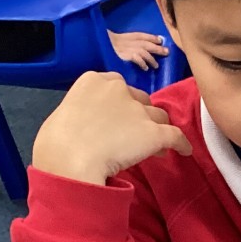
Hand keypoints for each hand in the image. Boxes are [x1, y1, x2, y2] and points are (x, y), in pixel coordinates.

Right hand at [31, 71, 192, 184]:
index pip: (117, 87)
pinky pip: (175, 136)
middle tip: (134, 136)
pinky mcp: (154, 133)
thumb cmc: (56, 144)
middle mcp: (119, 89)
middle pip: (140, 100)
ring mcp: (138, 110)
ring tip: (154, 148)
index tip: (120, 119)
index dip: (121, 105)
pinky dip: (181, 144)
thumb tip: (91, 128)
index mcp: (93, 80)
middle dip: (139, 116)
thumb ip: (84, 114)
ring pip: (158, 117)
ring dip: (156, 129)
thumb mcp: (65, 117)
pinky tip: (184, 151)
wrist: (69, 160)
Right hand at [108, 31, 169, 69]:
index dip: (151, 37)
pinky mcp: (124, 55)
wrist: (97, 46)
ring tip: (156, 66)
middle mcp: (129, 41)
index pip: (142, 35)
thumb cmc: (106, 45)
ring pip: (144, 52)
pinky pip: (136, 58)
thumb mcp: (116, 41)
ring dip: (151, 59)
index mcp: (127, 36)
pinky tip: (145, 68)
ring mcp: (127, 48)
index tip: (160, 40)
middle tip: (167, 52)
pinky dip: (142, 63)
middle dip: (157, 48)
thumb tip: (137, 49)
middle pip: (146, 43)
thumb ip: (125, 43)